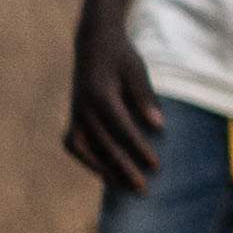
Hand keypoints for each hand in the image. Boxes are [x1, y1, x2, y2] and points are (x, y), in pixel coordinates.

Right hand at [64, 25, 163, 191]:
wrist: (93, 43)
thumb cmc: (120, 57)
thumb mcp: (136, 70)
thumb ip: (145, 98)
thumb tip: (158, 126)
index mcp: (100, 94)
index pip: (121, 128)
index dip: (138, 149)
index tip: (156, 166)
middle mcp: (83, 107)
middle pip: (103, 145)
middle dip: (124, 169)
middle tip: (143, 189)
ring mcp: (75, 113)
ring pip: (84, 150)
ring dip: (104, 171)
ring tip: (125, 188)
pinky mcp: (73, 117)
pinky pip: (76, 145)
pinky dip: (90, 161)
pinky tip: (108, 175)